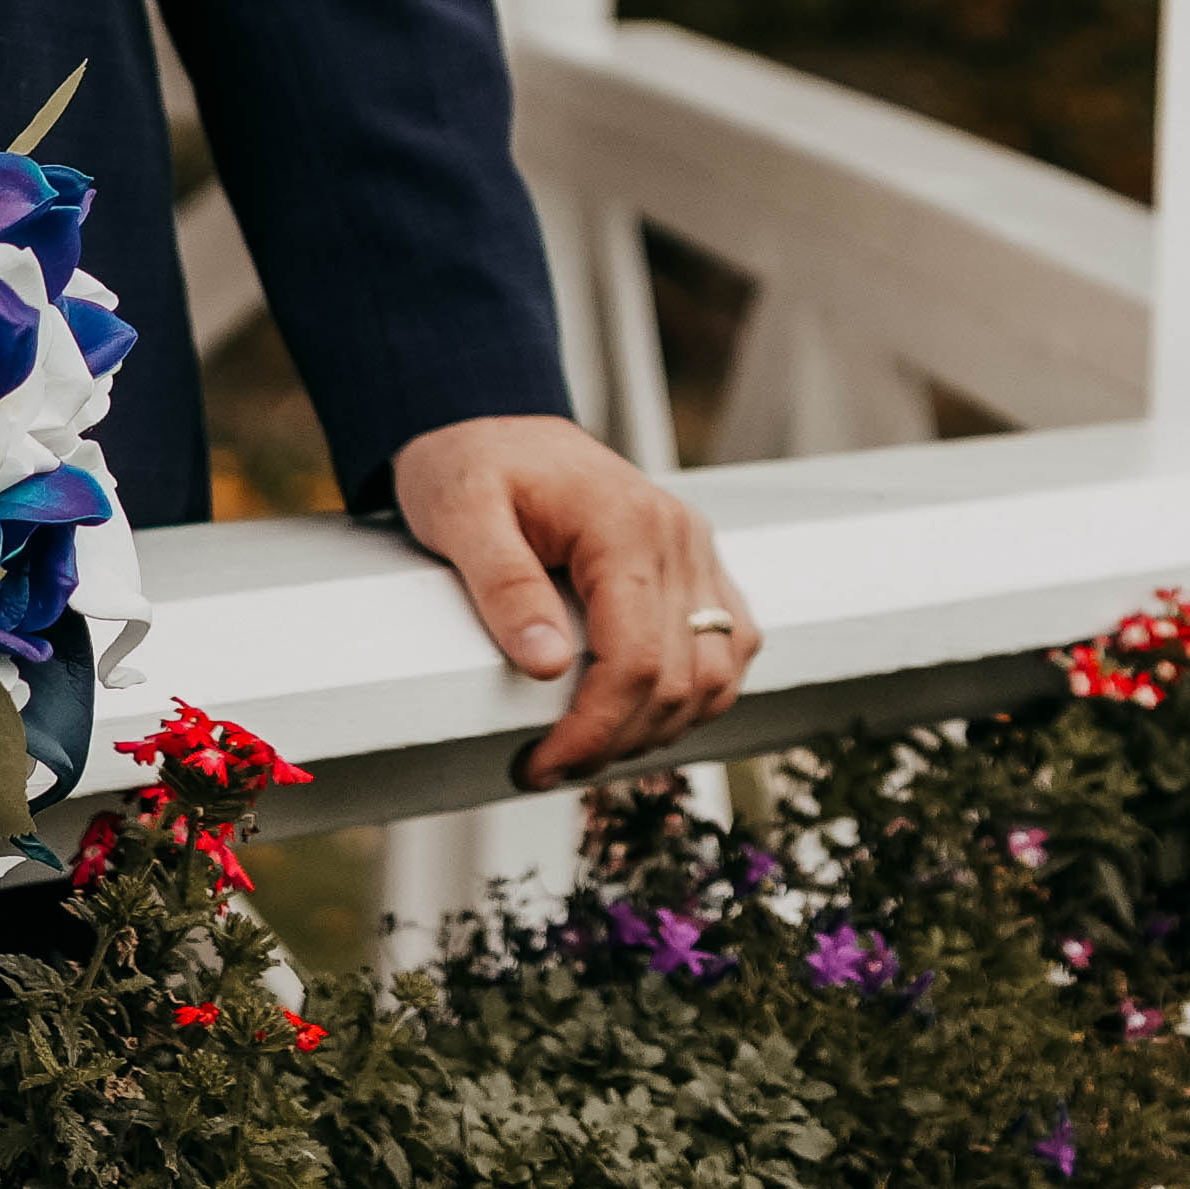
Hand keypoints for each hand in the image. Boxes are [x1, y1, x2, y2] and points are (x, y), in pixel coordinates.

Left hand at [390, 413, 752, 783]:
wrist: (493, 420)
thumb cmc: (470, 464)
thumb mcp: (460, 513)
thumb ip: (505, 585)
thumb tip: (549, 665)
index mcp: (625, 523)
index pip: (636, 660)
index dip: (594, 731)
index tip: (540, 765)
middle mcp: (678, 536)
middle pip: (680, 680)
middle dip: (616, 743)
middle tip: (547, 768)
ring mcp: (696, 549)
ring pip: (716, 674)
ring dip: (660, 729)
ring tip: (591, 750)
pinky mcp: (698, 564)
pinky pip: (728, 646)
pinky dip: (696, 695)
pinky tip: (641, 716)